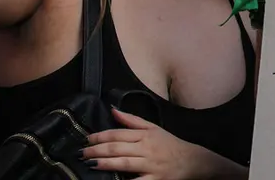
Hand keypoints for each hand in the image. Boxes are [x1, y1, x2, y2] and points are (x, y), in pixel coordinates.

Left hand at [84, 108, 213, 178]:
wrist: (192, 161)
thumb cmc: (170, 145)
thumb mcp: (153, 128)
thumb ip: (132, 120)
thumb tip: (113, 110)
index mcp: (145, 135)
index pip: (118, 133)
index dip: (101, 136)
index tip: (87, 139)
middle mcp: (146, 149)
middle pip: (117, 148)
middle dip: (97, 150)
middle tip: (82, 153)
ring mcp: (150, 165)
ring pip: (124, 163)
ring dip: (105, 163)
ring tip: (90, 163)